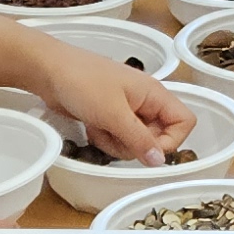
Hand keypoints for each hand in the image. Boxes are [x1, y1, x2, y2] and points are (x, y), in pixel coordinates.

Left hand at [29, 35, 194, 166]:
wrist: (49, 71)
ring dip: (117, 143)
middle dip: (136, 145)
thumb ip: (139, 139)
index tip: (147, 148)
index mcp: (155, 95)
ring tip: (99, 128)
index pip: (184, 122)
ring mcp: (127, 110)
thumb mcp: (114, 114)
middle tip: (115, 135)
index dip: (172, 141)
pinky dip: (106, 138)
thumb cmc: (84, 84)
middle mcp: (146, 103)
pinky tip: (91, 127)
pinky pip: (118, 138)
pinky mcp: (110, 117)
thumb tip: (160, 162)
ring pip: (137, 142)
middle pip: (159, 137)